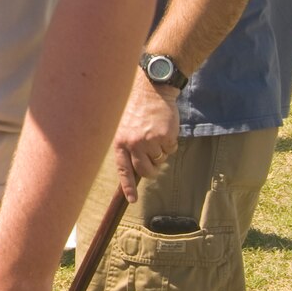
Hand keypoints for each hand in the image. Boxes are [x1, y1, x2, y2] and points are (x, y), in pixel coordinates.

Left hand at [113, 75, 179, 202]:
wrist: (153, 89)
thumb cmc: (138, 108)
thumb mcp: (125, 126)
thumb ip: (128, 145)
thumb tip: (135, 168)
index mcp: (120, 141)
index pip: (123, 169)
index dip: (128, 186)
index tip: (132, 200)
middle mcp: (133, 143)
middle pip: (145, 171)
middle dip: (152, 170)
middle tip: (154, 161)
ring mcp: (149, 141)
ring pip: (160, 160)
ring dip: (161, 151)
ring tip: (156, 133)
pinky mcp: (164, 137)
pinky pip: (171, 149)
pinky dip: (171, 143)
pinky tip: (165, 128)